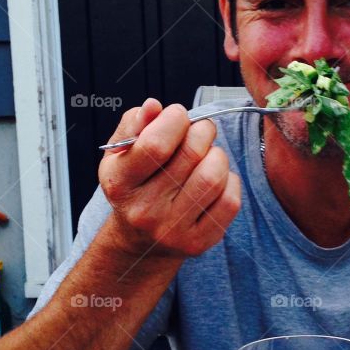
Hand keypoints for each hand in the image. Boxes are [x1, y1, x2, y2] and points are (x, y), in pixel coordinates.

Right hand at [99, 99, 241, 258]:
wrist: (141, 239)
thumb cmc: (135, 183)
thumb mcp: (121, 152)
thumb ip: (134, 123)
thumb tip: (154, 106)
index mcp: (119, 183)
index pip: (156, 144)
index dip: (175, 119)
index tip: (177, 116)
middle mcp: (144, 210)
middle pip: (191, 155)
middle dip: (202, 131)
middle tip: (199, 132)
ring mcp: (172, 230)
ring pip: (214, 176)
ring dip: (217, 155)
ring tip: (207, 156)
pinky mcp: (198, 243)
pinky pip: (230, 200)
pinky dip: (229, 181)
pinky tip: (215, 179)